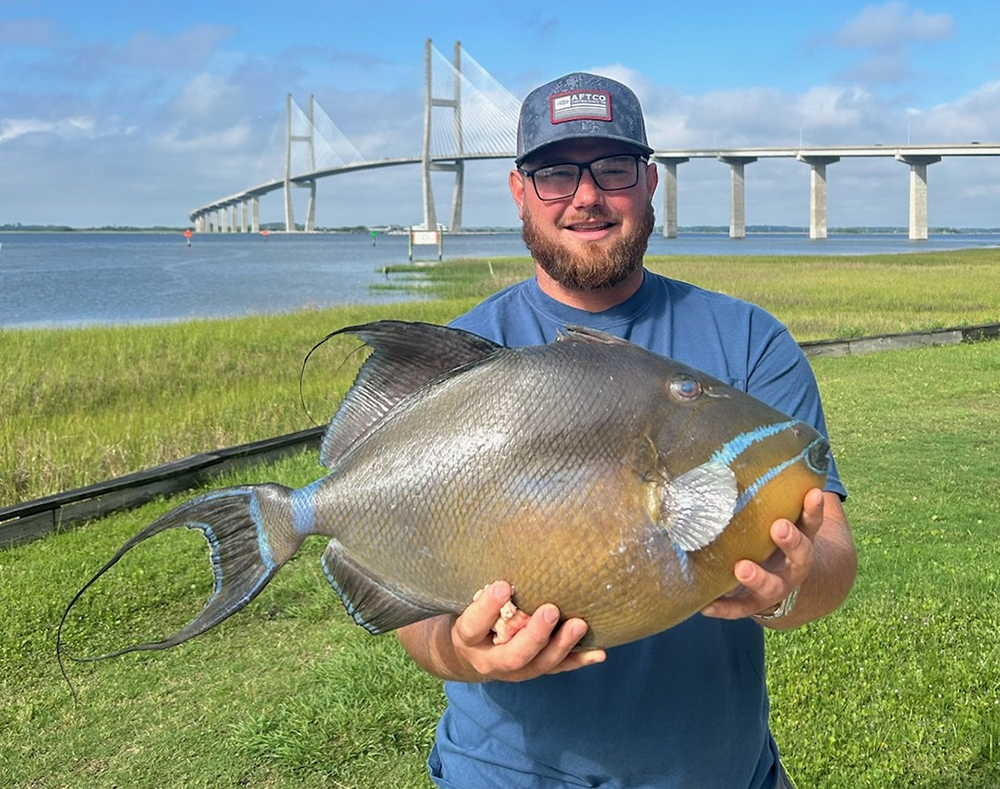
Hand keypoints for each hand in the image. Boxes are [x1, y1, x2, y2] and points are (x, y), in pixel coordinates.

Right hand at [450, 581, 605, 681]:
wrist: (472, 654)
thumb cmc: (473, 615)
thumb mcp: (467, 602)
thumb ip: (483, 587)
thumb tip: (506, 543)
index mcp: (468, 639)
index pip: (473, 626)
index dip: (486, 609)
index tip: (502, 585)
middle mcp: (490, 660)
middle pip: (513, 655)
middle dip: (535, 635)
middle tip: (551, 610)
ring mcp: (514, 671)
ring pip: (540, 664)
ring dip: (561, 645)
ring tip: (579, 624)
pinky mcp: (534, 670)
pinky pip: (558, 668)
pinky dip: (579, 660)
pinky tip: (599, 653)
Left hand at [701, 488, 824, 621]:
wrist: (785, 586)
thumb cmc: (773, 538)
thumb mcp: (779, 515)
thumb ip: (770, 490)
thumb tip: (747, 444)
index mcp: (802, 539)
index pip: (812, 522)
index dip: (813, 508)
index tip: (812, 494)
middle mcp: (792, 565)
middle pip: (801, 556)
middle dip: (792, 541)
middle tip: (779, 527)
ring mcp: (774, 587)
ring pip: (772, 587)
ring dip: (758, 578)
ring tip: (742, 569)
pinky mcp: (752, 604)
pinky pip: (739, 609)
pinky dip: (723, 608)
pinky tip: (705, 605)